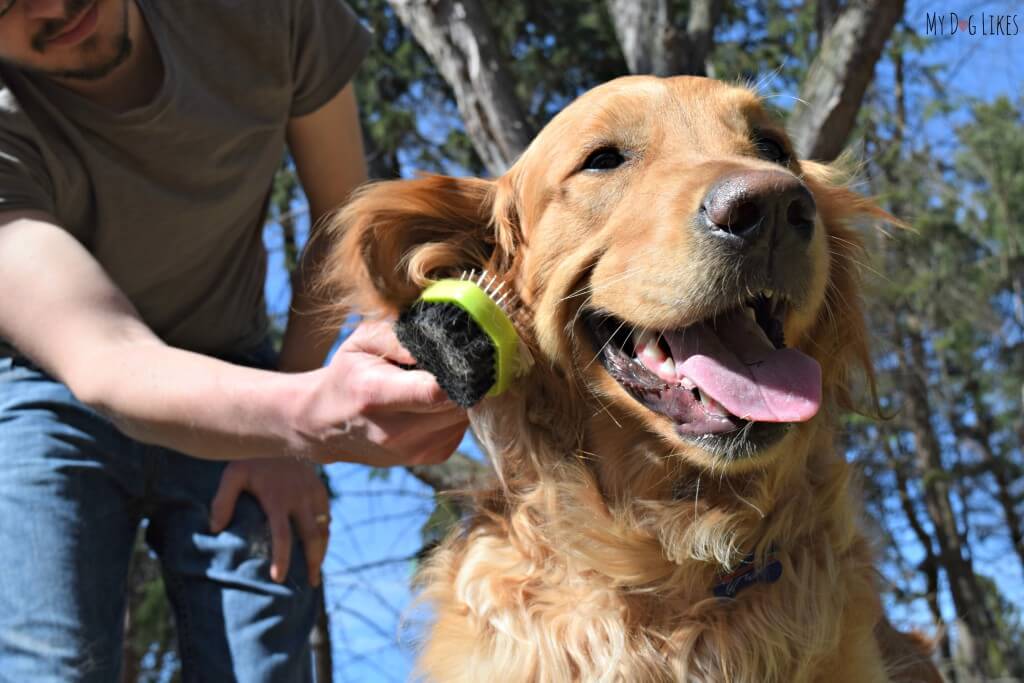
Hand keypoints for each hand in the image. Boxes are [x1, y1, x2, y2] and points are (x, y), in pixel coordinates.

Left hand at [209, 458, 330, 585]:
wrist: (279, 431)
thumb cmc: (251, 458)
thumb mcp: (232, 475)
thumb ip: (222, 501)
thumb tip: (215, 528)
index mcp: (278, 498)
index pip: (282, 535)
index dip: (282, 558)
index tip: (279, 579)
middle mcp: (300, 498)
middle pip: (312, 537)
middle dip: (313, 562)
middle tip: (310, 583)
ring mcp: (313, 493)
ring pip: (323, 528)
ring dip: (322, 551)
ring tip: (315, 570)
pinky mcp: (320, 488)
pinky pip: (327, 515)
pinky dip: (324, 532)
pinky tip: (319, 545)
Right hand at [298, 320, 468, 465]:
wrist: (326, 424)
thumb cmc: (348, 374)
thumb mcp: (361, 342)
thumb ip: (399, 337)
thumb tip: (441, 344)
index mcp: (376, 394)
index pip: (435, 391)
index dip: (457, 372)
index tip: (462, 355)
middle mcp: (397, 431)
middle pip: (457, 404)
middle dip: (462, 380)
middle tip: (451, 364)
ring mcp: (415, 450)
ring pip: (464, 416)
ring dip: (459, 396)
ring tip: (434, 383)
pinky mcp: (431, 457)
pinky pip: (461, 428)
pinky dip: (455, 412)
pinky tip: (433, 403)